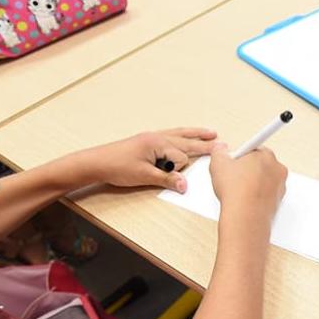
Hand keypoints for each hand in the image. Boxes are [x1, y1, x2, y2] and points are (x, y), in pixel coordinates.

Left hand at [68, 128, 217, 191]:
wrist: (96, 162)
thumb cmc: (117, 167)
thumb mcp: (144, 176)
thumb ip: (166, 179)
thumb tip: (184, 185)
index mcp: (157, 142)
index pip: (180, 157)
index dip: (179, 170)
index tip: (175, 177)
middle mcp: (157, 137)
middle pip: (185, 139)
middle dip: (204, 143)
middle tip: (222, 144)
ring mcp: (152, 137)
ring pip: (180, 134)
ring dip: (196, 135)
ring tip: (211, 133)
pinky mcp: (147, 141)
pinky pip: (170, 135)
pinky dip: (182, 135)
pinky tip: (186, 135)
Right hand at [209, 144, 286, 221]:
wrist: (246, 217)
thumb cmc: (236, 191)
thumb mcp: (218, 163)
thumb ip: (219, 151)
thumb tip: (220, 149)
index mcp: (265, 154)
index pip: (251, 149)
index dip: (239, 157)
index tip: (232, 162)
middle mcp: (277, 167)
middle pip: (259, 163)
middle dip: (247, 169)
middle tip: (233, 178)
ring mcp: (280, 185)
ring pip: (264, 179)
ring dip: (253, 183)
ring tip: (238, 191)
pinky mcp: (280, 199)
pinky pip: (266, 193)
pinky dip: (258, 195)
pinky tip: (245, 199)